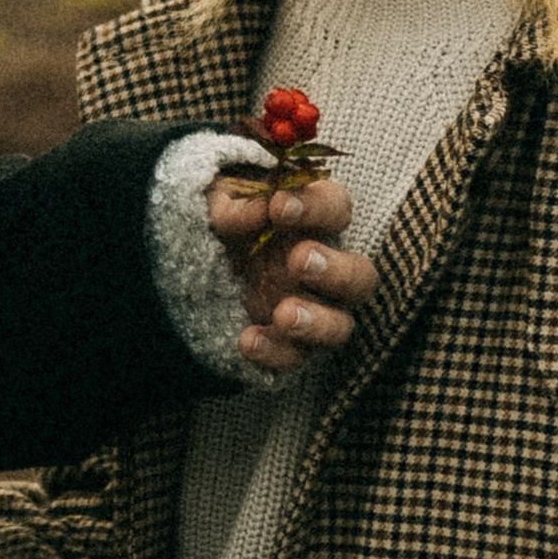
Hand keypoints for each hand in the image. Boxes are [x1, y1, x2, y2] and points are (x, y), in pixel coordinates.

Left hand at [205, 170, 377, 373]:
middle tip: (298, 260)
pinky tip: (248, 340)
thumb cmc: (223, 217)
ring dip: (316, 322)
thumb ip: (235, 201)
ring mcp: (313, 311)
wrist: (198, 259)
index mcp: (316, 223)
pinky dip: (274, 353)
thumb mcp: (218, 200)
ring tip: (283, 315)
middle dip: (335, 270)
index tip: (278, 206)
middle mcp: (327, 270)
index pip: (336, 209)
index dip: (316, 207)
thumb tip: (258, 210)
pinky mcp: (289, 344)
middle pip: (360, 277)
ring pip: (340, 327)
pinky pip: (295, 358)